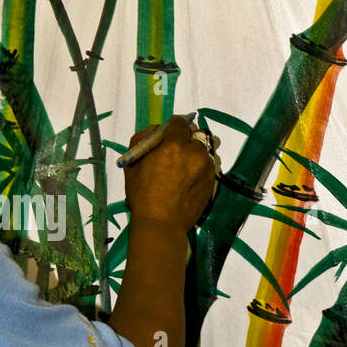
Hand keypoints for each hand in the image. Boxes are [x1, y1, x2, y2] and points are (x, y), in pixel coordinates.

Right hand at [123, 115, 216, 231]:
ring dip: (194, 155)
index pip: (180, 122)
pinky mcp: (213, 181)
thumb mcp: (133, 164)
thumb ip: (142, 139)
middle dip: (185, 139)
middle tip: (175, 153)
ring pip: (203, 151)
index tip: (168, 134)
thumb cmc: (142, 195)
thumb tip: (155, 129)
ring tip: (182, 170)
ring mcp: (207, 167)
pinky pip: (208, 166)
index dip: (173, 126)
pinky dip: (199, 168)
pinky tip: (188, 181)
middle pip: (195, 134)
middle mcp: (194, 152)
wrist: (161, 224)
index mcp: (173, 145)